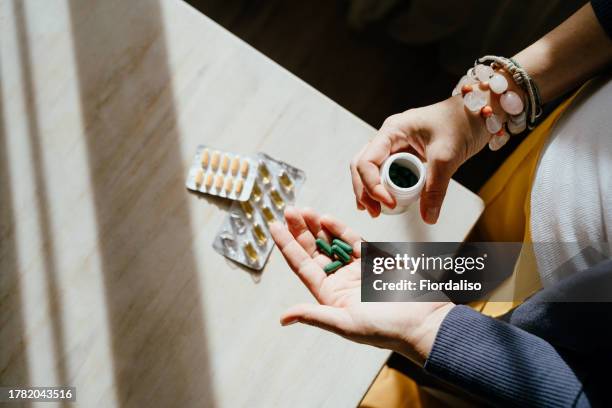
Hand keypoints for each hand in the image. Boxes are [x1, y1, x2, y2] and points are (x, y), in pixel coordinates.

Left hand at [270, 206, 453, 364]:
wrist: (425, 321)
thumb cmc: (386, 329)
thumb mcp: (346, 324)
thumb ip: (315, 315)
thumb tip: (283, 318)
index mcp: (330, 296)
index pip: (302, 266)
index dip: (286, 246)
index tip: (273, 227)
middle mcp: (341, 280)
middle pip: (314, 251)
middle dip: (300, 231)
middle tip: (288, 210)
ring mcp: (358, 268)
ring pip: (332, 242)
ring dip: (317, 227)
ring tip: (304, 210)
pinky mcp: (376, 259)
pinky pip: (354, 240)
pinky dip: (341, 229)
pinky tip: (326, 219)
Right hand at [350, 95, 489, 222]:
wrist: (479, 112)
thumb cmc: (462, 121)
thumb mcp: (447, 156)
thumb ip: (435, 188)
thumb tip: (428, 216)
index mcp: (392, 131)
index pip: (367, 161)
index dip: (372, 185)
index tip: (388, 203)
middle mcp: (389, 137)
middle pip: (361, 165)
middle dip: (364, 190)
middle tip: (374, 212)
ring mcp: (395, 145)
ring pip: (370, 169)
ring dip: (369, 190)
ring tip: (375, 210)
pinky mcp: (405, 153)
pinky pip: (385, 171)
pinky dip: (381, 187)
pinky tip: (384, 201)